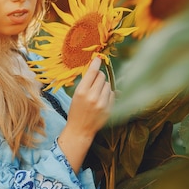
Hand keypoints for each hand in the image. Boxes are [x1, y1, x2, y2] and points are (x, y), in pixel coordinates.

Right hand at [57, 56, 113, 173]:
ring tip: (97, 95)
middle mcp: (92, 96)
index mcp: (81, 92)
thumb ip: (86, 83)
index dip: (96, 63)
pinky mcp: (109, 109)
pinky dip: (108, 95)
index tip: (99, 58)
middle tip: (94, 84)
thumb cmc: (76, 111)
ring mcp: (102, 103)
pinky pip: (112, 94)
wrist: (80, 130)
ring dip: (104, 87)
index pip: (92, 72)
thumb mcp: (76, 95)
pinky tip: (102, 101)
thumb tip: (95, 68)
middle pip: (102, 77)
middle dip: (99, 77)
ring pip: (108, 85)